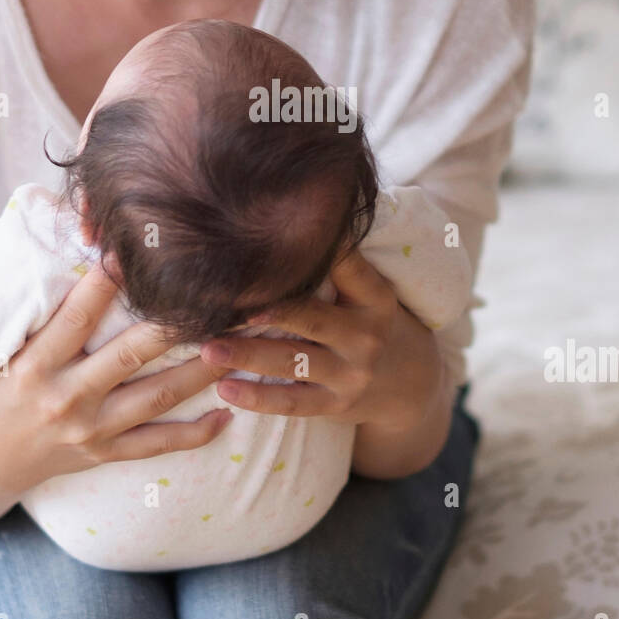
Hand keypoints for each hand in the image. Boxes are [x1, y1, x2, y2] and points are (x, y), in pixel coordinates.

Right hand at [0, 262, 236, 499]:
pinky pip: (156, 444)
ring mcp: (89, 429)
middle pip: (131, 353)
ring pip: (156, 397)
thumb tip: (80, 248)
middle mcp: (65, 395)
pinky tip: (227, 416)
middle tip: (217, 299)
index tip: (136, 252)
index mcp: (35, 363)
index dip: (106, 282)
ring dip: (202, 372)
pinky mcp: (103, 453)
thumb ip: (40, 310)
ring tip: (238, 347)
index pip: (77, 314)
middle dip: (176, 325)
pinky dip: (194, 434)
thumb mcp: (4, 347)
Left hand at [197, 248, 438, 436]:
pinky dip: (257, 399)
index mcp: (376, 298)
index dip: (318, 251)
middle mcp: (366, 336)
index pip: (346, 267)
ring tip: (209, 348)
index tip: (274, 235)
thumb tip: (290, 214)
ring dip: (248, 355)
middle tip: (226, 302)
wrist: (409, 386)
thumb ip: (338, 266)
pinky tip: (225, 390)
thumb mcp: (371, 294)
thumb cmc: (371, 323)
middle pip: (310, 319)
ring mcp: (351, 374)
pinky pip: (292, 403)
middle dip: (268, 311)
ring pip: (293, 362)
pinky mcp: (335, 405)